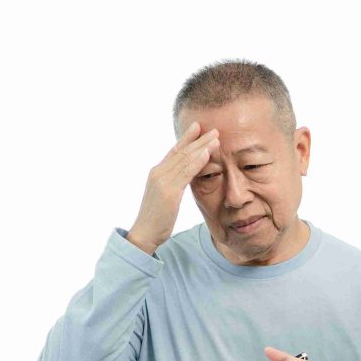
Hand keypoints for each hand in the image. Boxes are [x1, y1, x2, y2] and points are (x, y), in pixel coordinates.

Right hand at [127, 122, 219, 253]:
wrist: (145, 233)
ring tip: (216, 137)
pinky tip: (207, 154)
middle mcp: (158, 172)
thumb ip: (175, 184)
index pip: (174, 151)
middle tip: (213, 128)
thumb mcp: (167, 197)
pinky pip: (185, 173)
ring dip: (202, 147)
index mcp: (158, 173)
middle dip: (198, 139)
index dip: (187, 139)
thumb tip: (185, 178)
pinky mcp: (168, 191)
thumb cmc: (157, 219)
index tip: (198, 127)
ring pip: (185, 159)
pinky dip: (197, 162)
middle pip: (181, 151)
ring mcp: (162, 180)